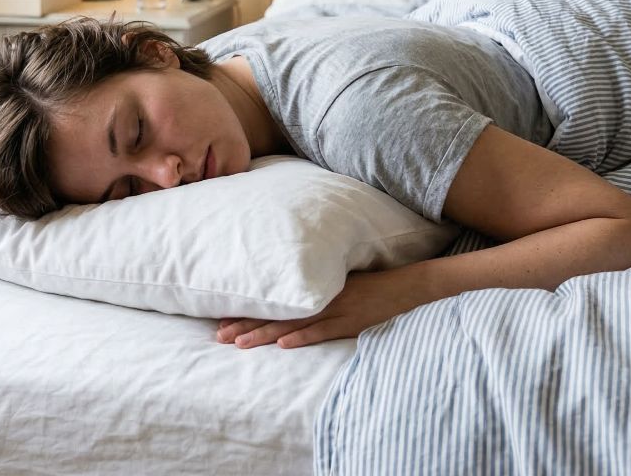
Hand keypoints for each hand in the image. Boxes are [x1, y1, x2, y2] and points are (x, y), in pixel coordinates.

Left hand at [216, 268, 428, 348]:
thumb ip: (320, 296)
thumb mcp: (344, 286)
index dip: (249, 314)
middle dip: (246, 325)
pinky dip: (303, 337)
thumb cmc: (378, 287)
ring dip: (264, 334)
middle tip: (219, 337)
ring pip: (293, 324)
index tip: (222, 324)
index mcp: (316, 289)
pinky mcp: (352, 322)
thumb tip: (292, 309)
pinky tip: (283, 344)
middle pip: (277, 314)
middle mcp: (321, 298)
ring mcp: (337, 310)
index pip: (276, 304)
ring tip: (238, 343)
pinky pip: (324, 330)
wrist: (411, 286)